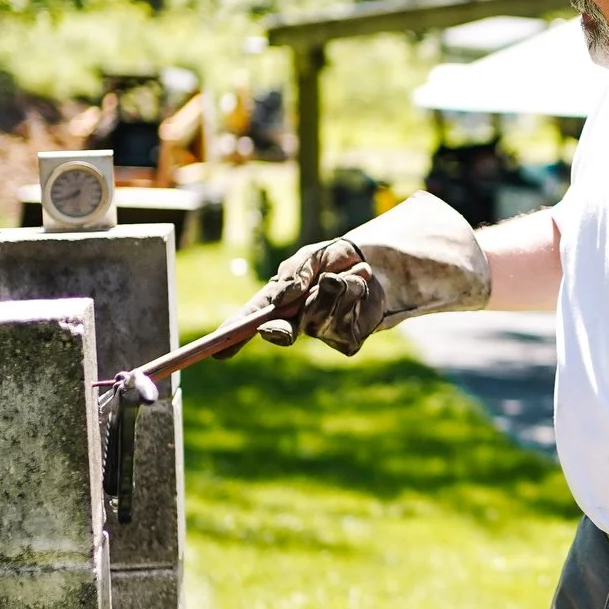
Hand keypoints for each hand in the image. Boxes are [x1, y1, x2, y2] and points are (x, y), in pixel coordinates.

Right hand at [219, 192, 489, 357]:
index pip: (250, 320)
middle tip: (274, 328)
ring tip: (355, 272)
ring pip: (318, 319)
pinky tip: (367, 285)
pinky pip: (346, 324)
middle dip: (277, 328)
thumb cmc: (345, 256)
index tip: (216, 352)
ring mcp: (325, 332)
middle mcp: (299, 320)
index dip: (232, 336)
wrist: (393, 263)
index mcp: (281, 300)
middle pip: (278, 332)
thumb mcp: (317, 256)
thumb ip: (296, 274)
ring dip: (336, 291)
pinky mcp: (352, 339)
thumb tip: (283, 297)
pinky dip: (356, 297)